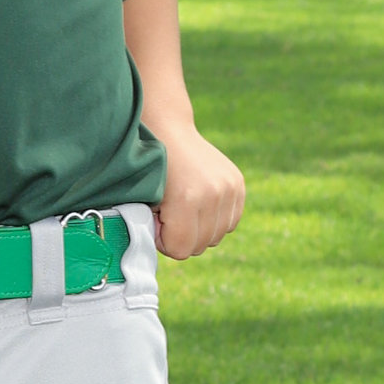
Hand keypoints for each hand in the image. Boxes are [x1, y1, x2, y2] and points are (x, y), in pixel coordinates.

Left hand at [153, 127, 245, 259]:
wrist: (169, 133)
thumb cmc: (150, 172)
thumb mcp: (144, 202)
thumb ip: (156, 231)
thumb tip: (171, 250)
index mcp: (187, 200)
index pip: (181, 250)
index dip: (165, 241)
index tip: (158, 221)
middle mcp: (213, 195)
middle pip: (200, 246)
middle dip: (182, 235)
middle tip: (169, 213)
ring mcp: (229, 188)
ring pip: (217, 236)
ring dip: (199, 228)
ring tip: (185, 206)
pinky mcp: (238, 184)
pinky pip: (230, 222)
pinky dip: (215, 219)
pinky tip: (201, 202)